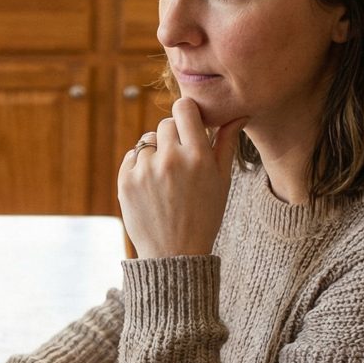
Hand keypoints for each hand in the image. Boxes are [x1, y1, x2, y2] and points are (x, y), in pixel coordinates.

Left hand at [117, 98, 243, 258]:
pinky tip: (152, 188)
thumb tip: (237, 115)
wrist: (174, 254)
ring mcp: (145, 170)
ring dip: (156, 152)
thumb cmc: (204, 216)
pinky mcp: (126, 181)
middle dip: (173, 136)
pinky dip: (140, 166)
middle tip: (180, 160)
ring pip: (147, 140)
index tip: (190, 125)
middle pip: (165, 123)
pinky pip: (132, 157)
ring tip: (166, 179)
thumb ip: (226, 144)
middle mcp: (170, 159)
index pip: (184, 107)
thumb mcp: (222, 181)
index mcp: (198, 156)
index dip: (187, 113)